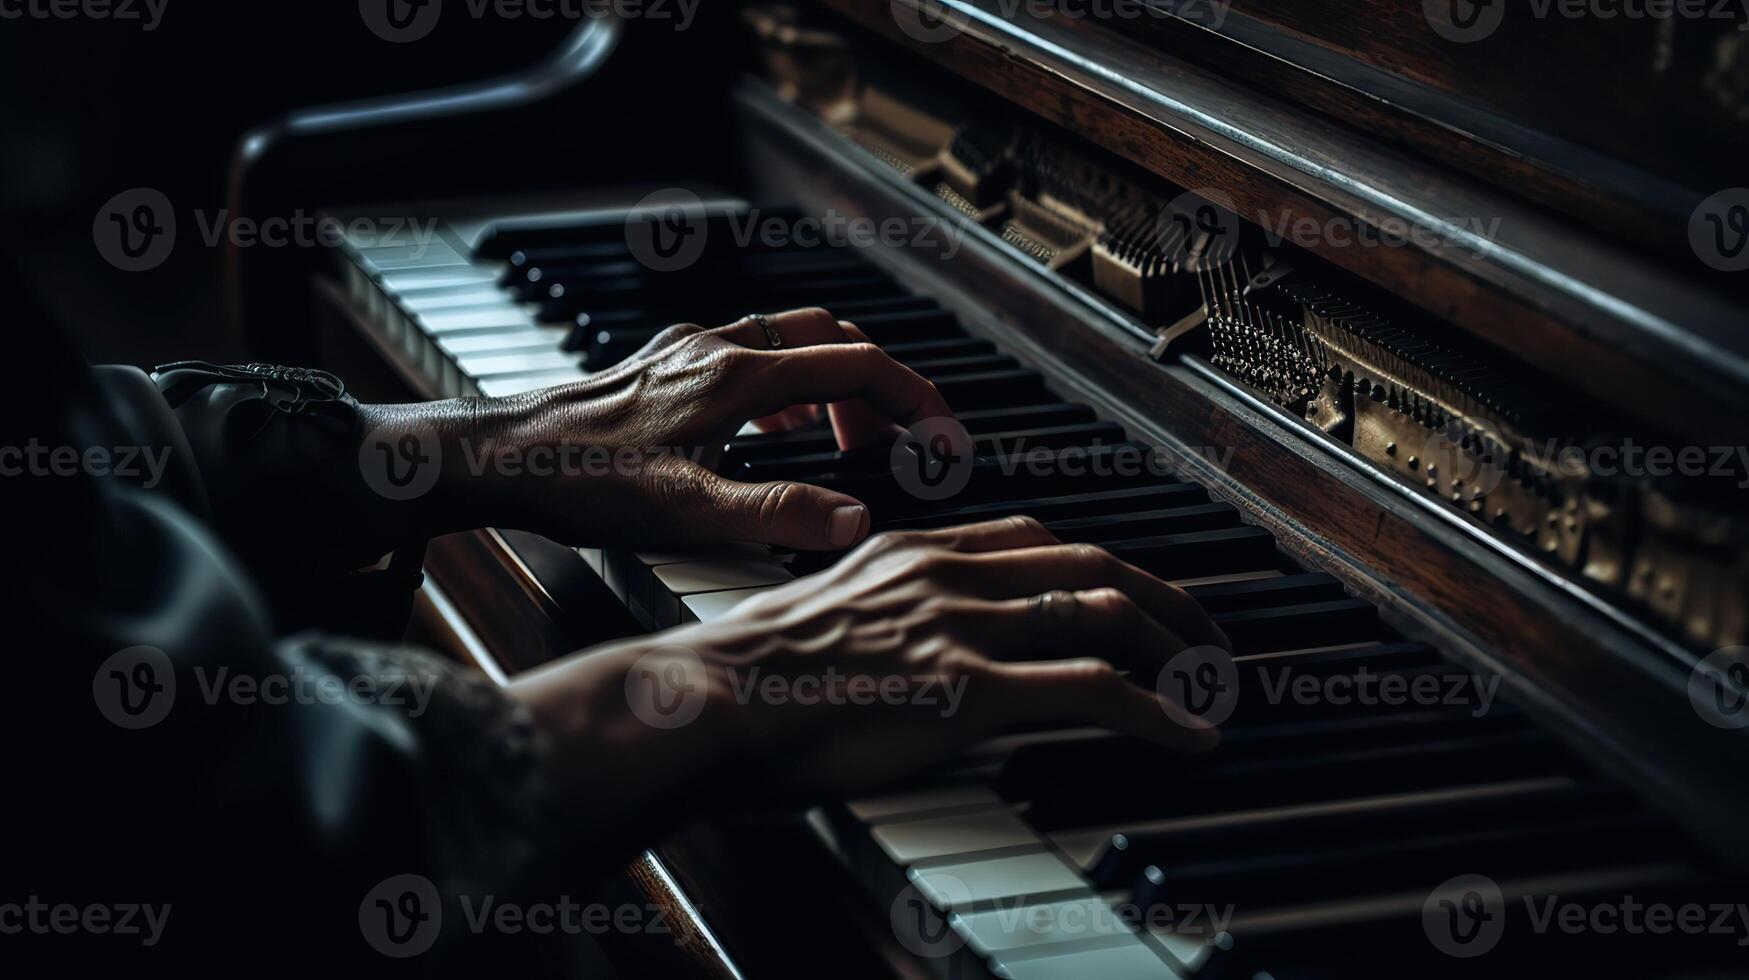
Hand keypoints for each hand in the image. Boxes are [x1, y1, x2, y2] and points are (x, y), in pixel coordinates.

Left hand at [388, 307, 952, 550]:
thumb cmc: (583, 482)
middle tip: (903, 442)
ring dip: (835, 383)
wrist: (502, 457)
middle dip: (882, 387)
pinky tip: (778, 425)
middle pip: (835, 340)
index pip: (860, 366)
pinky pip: (752, 353)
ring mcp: (691, 350)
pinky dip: (789, 382)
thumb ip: (779, 513)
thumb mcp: (689, 513)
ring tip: (852, 439)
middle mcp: (720, 348)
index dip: (918, 399)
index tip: (947, 437)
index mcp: (740, 376)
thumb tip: (858, 521)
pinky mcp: (666, 363)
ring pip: (793, 341)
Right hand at [511, 518, 1231, 810]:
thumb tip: (903, 651)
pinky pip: (1092, 688)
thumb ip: (876, 619)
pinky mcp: (969, 685)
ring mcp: (962, 624)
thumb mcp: (818, 619)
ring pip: (1105, 614)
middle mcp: (948, 572)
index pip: (1036, 541)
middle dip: (1166, 599)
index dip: (1101, 568)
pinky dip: (1156, 712)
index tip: (1135, 596)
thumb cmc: (742, 678)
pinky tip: (1187, 736)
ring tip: (1212, 688)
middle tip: (1205, 637)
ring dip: (1176, 652)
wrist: (707, 701)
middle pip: (1091, 565)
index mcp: (913, 553)